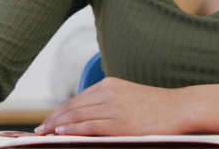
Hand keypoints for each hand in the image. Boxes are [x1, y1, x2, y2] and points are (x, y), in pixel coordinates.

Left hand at [35, 77, 187, 135]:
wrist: (179, 108)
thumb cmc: (157, 106)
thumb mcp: (129, 97)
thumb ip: (109, 102)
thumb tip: (88, 116)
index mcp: (110, 84)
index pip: (77, 99)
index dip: (60, 111)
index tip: (47, 120)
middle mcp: (108, 92)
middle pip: (73, 107)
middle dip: (53, 119)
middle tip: (39, 129)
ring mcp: (113, 107)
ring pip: (77, 116)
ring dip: (57, 125)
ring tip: (44, 133)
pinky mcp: (118, 121)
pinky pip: (89, 126)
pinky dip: (72, 130)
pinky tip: (60, 134)